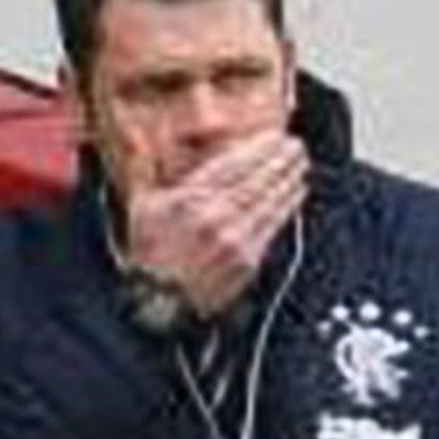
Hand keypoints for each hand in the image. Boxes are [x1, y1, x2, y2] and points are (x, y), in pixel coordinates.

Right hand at [125, 132, 307, 319]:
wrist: (159, 303)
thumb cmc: (150, 255)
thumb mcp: (141, 206)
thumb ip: (145, 168)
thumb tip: (138, 136)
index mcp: (189, 199)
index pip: (233, 164)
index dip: (258, 148)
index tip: (273, 136)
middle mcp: (214, 216)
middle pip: (256, 179)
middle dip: (280, 159)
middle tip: (295, 145)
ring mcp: (234, 239)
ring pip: (270, 200)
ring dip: (289, 179)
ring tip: (300, 164)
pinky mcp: (248, 260)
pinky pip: (274, 225)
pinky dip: (288, 206)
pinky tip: (296, 193)